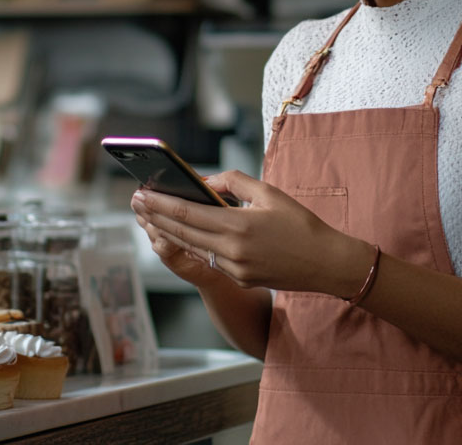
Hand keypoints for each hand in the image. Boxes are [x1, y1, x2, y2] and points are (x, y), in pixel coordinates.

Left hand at [130, 170, 367, 296]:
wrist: (326, 263)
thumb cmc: (301, 224)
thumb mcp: (268, 193)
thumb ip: (233, 183)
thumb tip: (205, 183)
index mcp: (238, 226)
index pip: (187, 213)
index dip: (160, 203)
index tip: (141, 193)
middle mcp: (231, 251)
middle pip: (181, 232)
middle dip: (155, 216)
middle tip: (135, 202)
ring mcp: (234, 268)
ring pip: (191, 247)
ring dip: (168, 231)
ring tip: (149, 217)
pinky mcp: (240, 279)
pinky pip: (209, 258)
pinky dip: (192, 244)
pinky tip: (180, 233)